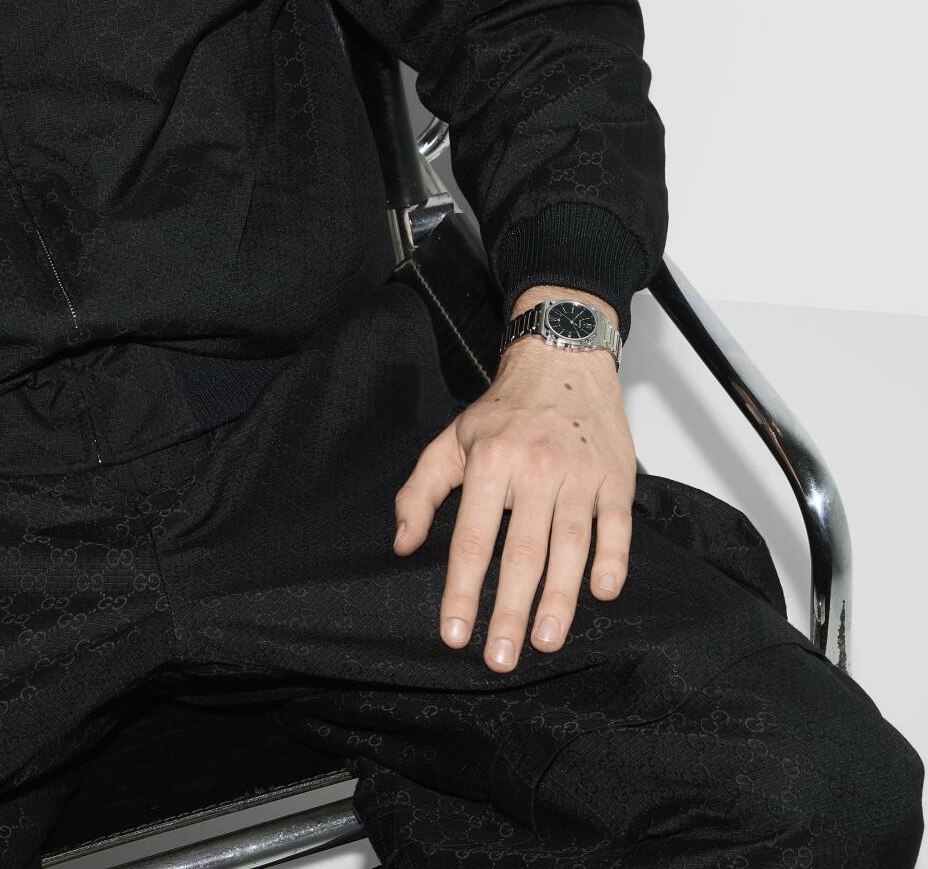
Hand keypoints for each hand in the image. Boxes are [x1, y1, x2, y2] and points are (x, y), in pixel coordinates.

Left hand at [392, 287, 636, 673]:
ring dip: (560, 598)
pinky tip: (602, 593)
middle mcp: (536, 469)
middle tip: (502, 658)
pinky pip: (616, 526)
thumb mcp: (451, 441)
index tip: (455, 634)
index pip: (473, 539)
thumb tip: (403, 545)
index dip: (463, 591)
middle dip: (511, 611)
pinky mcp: (616, 476)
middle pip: (522, 553)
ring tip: (546, 641)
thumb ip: (420, 492)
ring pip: (570, 545)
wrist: (562, 361)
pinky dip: (612, 560)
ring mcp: (580, 474)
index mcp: (490, 462)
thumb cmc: (504, 410)